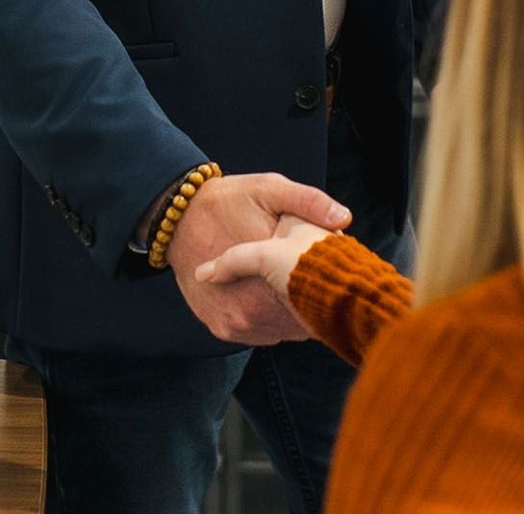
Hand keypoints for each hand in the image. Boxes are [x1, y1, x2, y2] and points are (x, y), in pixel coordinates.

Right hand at [167, 172, 347, 344]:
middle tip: (314, 274)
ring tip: (293, 282)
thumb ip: (308, 202)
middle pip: (303, 319)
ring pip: (285, 330)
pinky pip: (264, 333)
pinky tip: (273, 294)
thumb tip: (344, 217)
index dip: (329, 284)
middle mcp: (249, 308)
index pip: (317, 298)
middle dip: (312, 298)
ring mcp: (236, 323)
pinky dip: (272, 319)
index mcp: (267, 275)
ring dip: (292, 312)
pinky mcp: (224, 329)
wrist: (179, 220)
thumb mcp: (270, 189)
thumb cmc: (230, 200)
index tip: (333, 269)